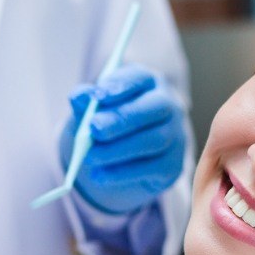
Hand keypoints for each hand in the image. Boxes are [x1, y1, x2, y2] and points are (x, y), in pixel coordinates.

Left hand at [60, 65, 185, 214]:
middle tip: (94, 128)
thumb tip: (78, 97)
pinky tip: (99, 176)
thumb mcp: (94, 110)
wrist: (125, 158)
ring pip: (154, 140)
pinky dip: (122, 173)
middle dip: (122, 118)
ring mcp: (176, 136)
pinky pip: (151, 169)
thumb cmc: (110, 124)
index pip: (140, 78)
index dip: (120, 86)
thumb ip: (86, 102)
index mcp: (149, 83)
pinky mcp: (172, 165)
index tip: (97, 96)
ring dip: (119, 149)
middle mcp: (169, 106)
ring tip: (90, 156)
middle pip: (155, 108)